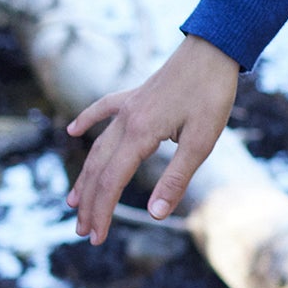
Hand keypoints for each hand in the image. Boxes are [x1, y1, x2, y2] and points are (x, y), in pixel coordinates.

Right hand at [65, 35, 239, 242]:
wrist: (214, 49)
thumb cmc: (212, 95)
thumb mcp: (202, 142)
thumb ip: (176, 178)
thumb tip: (154, 215)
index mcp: (140, 135)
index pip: (112, 182)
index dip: (103, 212)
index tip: (97, 238)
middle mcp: (126, 121)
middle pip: (99, 169)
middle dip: (89, 202)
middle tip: (83, 230)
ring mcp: (128, 106)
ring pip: (98, 146)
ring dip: (86, 175)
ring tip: (73, 200)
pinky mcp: (136, 95)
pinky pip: (103, 110)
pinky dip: (87, 121)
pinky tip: (73, 131)